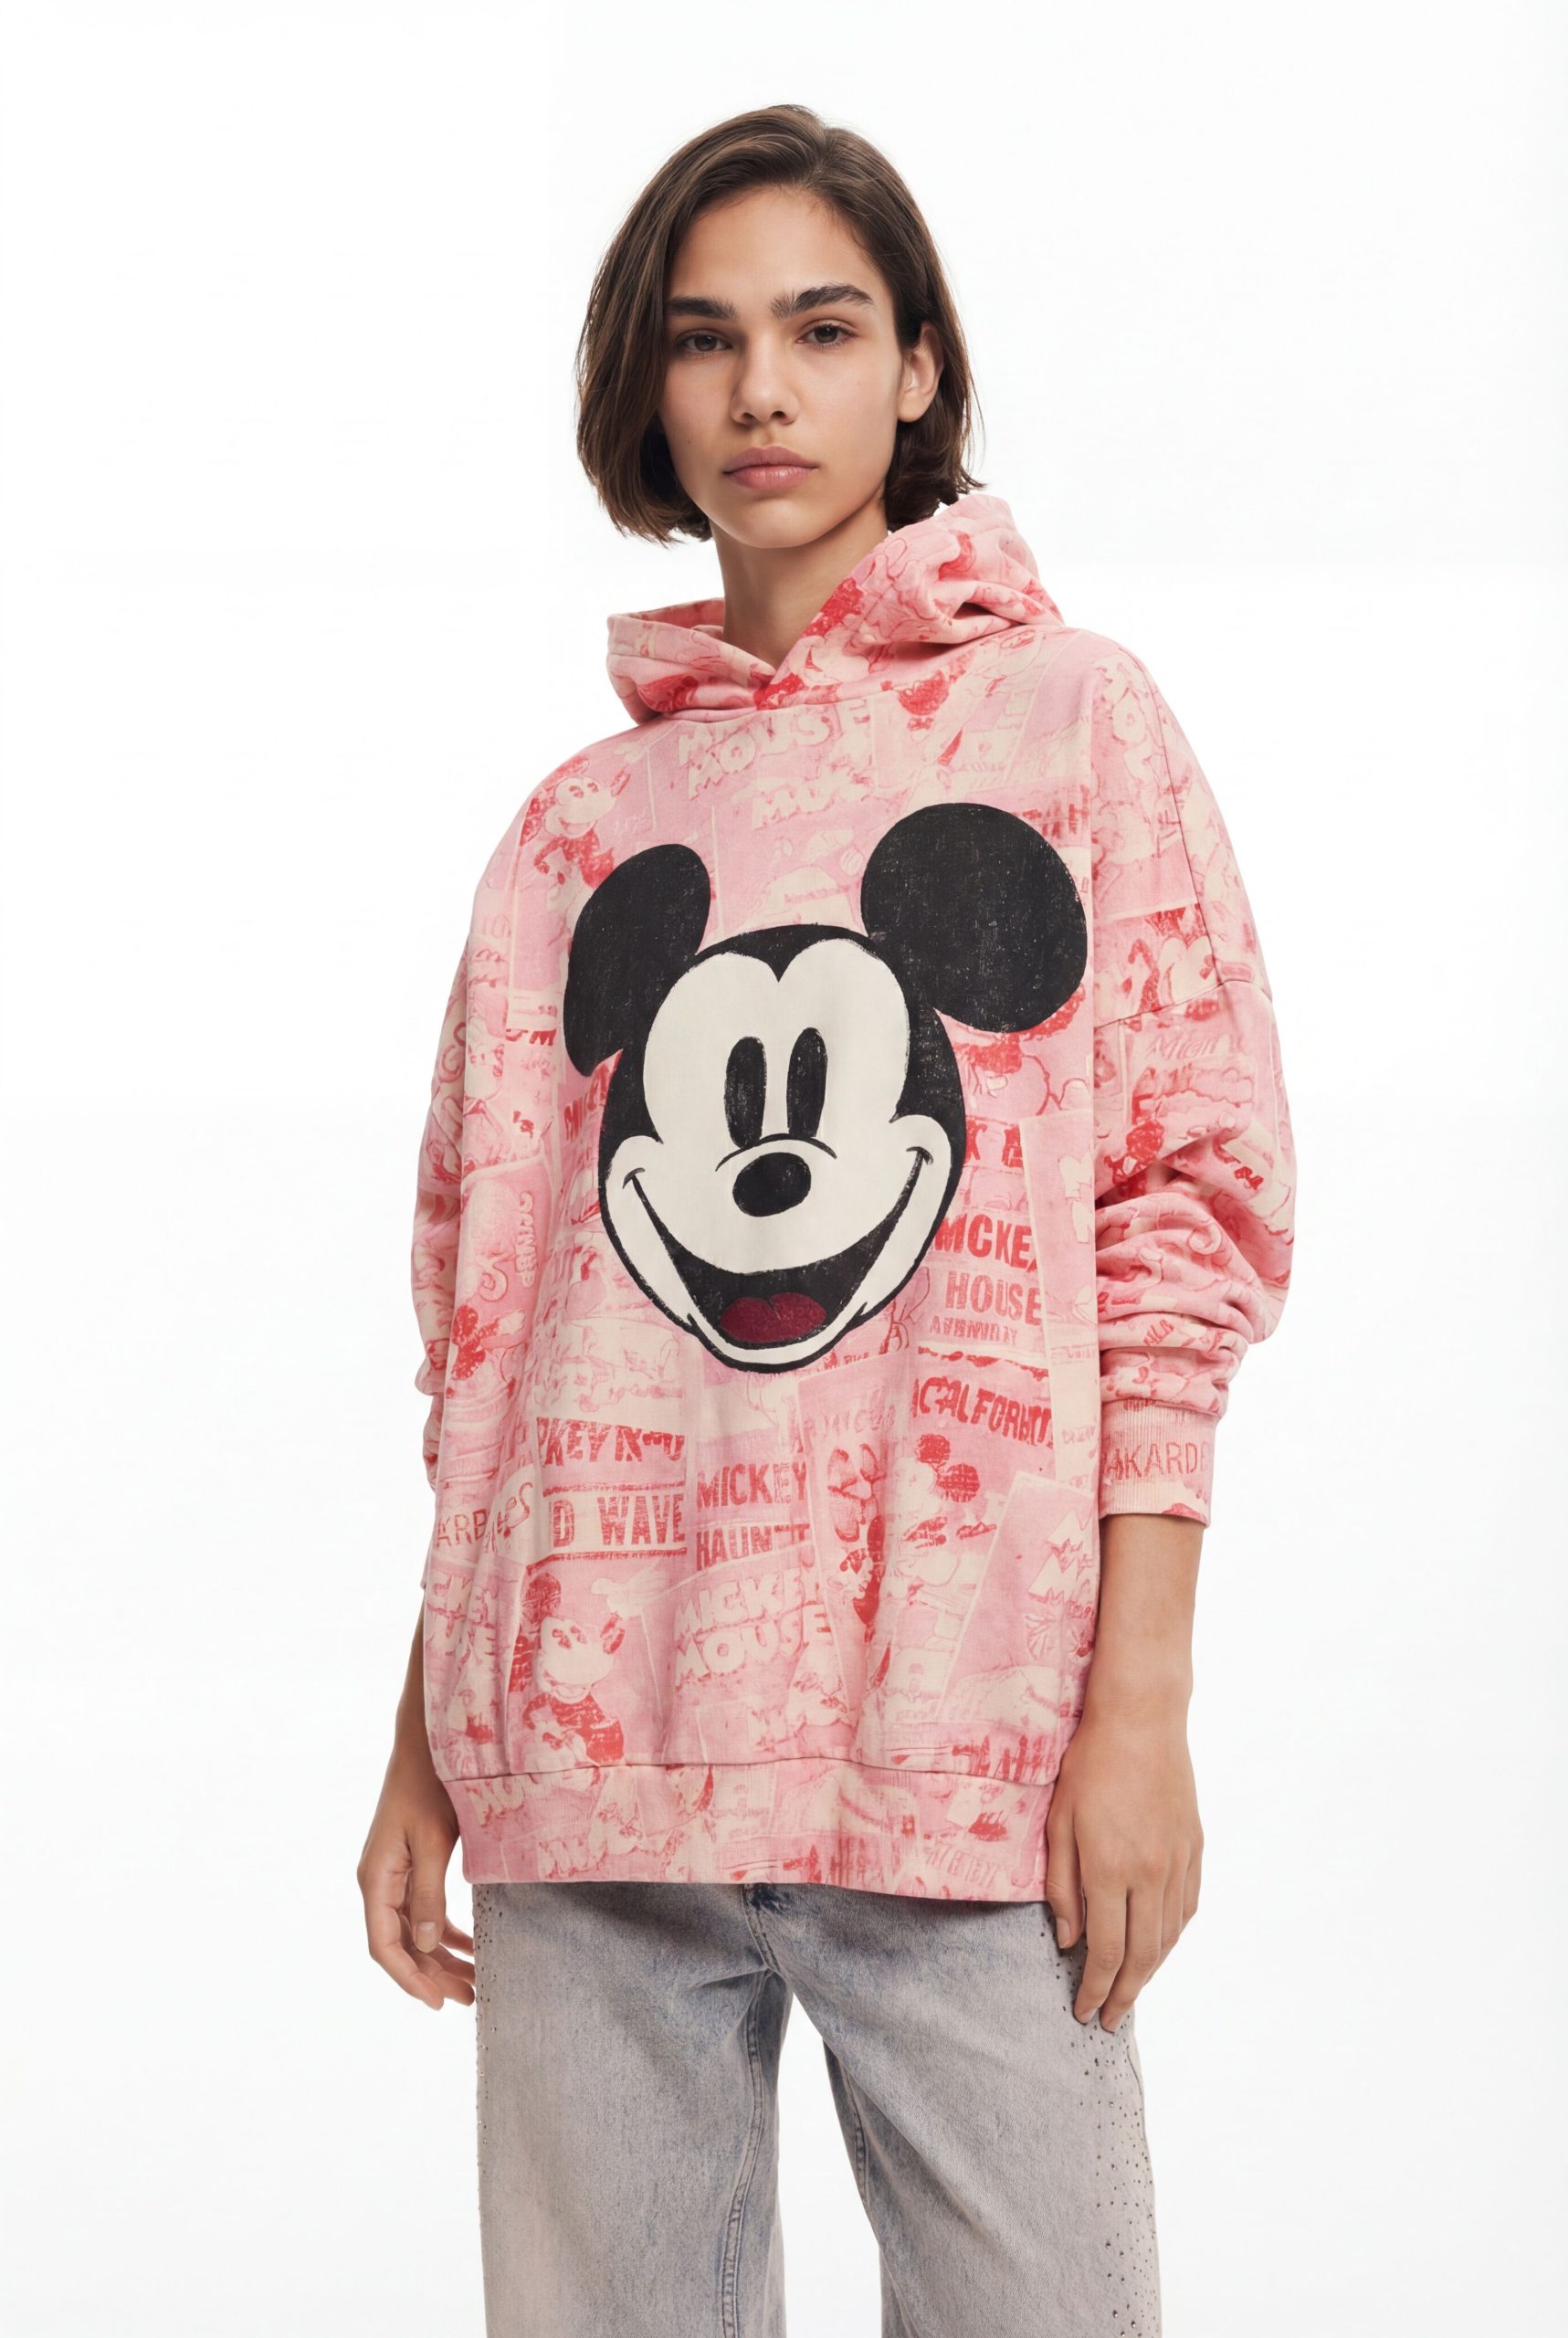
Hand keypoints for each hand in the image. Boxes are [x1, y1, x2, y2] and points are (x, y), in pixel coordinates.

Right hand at [358, 1744, 475, 2010]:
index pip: (385, 1947)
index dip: (409, 1979)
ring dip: (441, 1957)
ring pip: (414, 1930)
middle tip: (468, 1998)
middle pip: (401, 1944)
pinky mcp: (410, 1863)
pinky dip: (445, 1931)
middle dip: (432, 1975)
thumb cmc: (428, 1785)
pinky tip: (470, 1945)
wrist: (426, 1742)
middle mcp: (379, 1881)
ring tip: (473, 1982)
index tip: (438, 2003)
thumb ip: (429, 1894)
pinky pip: (423, 1910)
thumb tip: (428, 1945)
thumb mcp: (433, 1842)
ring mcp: (393, 1873)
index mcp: (376, 1879)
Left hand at [1043, 1691, 1202, 2030]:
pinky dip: (1172, 1937)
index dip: (1094, 1989)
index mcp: (1110, 1870)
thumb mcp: (1059, 1823)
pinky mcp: (1194, 1848)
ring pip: (1168, 1937)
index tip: (1083, 2011)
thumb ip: (1061, 1886)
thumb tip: (1068, 1939)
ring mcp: (1178, 1862)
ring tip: (1130, 1990)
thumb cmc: (1089, 1766)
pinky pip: (1187, 1908)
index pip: (1106, 1952)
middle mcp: (1150, 1875)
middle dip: (1124, 1995)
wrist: (1141, 1720)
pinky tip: (1159, 1946)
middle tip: (1108, 2019)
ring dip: (1150, 1972)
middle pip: (1142, 1956)